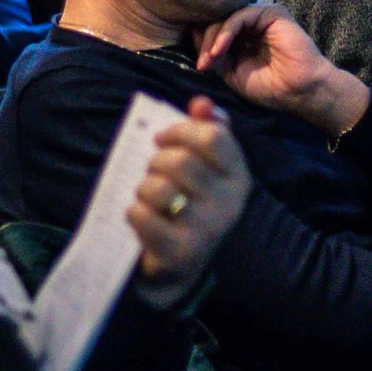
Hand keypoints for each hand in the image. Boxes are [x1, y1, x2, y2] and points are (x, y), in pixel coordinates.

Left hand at [129, 97, 252, 308]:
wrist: (179, 266)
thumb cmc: (188, 204)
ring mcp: (207, 230)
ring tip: (147, 195)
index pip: (213, 136)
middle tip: (151, 171)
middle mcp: (229, 204)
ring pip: (158, 187)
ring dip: (143, 187)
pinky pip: (142, 215)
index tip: (162, 139)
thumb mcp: (204, 167)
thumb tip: (202, 103)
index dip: (179, 130)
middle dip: (155, 161)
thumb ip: (207, 130)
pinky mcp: (180, 253)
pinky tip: (140, 216)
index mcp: (238, 177)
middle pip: (180, 161)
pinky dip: (133, 211)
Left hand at [195, 4, 369, 138]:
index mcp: (242, 37)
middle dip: (205, 43)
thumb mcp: (232, 73)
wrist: (300, 92)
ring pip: (226, 18)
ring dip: (213, 39)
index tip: (198, 66)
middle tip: (202, 64)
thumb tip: (194, 38)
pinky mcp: (271, 12)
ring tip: (209, 59)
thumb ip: (216, 56)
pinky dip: (226, 32)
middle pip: (217, 22)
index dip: (201, 44)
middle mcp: (251, 24)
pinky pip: (239, 16)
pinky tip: (219, 50)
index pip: (214, 31)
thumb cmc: (271, 87)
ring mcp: (261, 17)